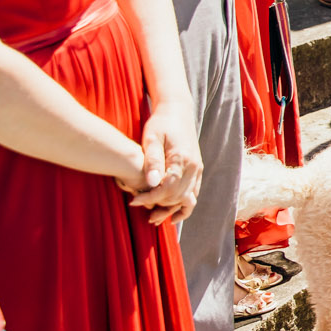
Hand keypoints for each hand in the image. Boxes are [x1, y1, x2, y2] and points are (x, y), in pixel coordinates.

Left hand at [129, 101, 203, 226]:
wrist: (177, 112)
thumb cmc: (160, 124)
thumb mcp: (151, 138)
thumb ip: (152, 160)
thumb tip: (151, 183)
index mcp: (182, 159)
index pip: (167, 187)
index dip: (150, 198)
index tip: (133, 201)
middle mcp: (193, 166)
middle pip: (177, 196)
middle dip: (158, 206)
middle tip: (139, 207)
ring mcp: (197, 169)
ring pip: (188, 198)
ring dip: (171, 210)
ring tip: (153, 218)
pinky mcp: (197, 171)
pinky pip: (194, 194)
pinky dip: (184, 207)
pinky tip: (173, 216)